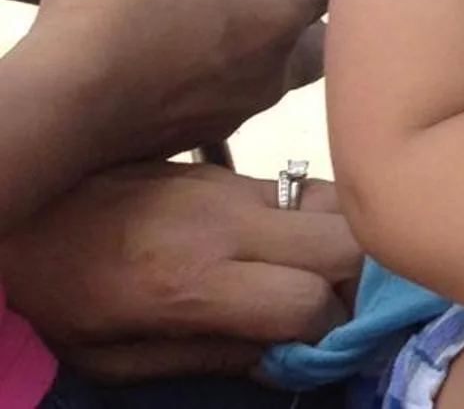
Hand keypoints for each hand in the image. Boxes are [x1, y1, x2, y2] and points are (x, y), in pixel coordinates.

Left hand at [0, 162, 356, 383]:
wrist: (33, 212)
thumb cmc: (66, 297)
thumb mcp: (115, 359)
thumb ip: (205, 357)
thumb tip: (283, 360)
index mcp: (191, 282)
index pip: (304, 301)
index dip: (327, 333)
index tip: (323, 349)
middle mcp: (228, 224)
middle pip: (345, 242)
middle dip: (364, 282)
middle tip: (350, 310)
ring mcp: (237, 187)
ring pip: (340, 203)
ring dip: (355, 242)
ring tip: (343, 276)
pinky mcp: (235, 169)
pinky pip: (309, 187)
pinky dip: (330, 218)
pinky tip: (312, 246)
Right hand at [18, 0, 335, 172]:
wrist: (49, 115)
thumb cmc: (106, 18)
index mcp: (276, 19)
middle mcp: (268, 74)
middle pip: (314, 30)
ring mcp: (230, 112)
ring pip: (268, 66)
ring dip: (246, 28)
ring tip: (194, 1)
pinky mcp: (189, 137)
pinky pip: (221, 93)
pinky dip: (209, 63)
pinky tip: (161, 43)